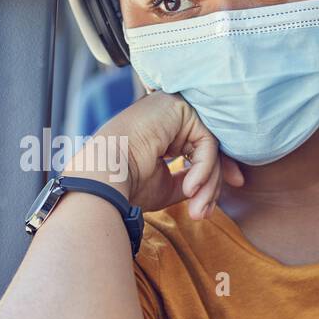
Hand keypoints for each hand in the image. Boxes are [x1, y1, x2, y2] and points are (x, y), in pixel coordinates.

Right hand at [67, 92, 243, 218]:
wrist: (105, 176)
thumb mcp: (166, 185)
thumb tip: (210, 187)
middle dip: (213, 182)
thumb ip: (190, 179)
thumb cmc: (128, 184)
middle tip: (206, 212)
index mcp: (162, 130)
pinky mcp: (178, 107)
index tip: (212, 203)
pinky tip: (189, 188)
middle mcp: (168, 115)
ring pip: (208, 146)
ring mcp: (172, 108)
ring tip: (196, 207)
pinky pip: (206, 141)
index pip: (197, 148)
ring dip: (207, 182)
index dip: (212, 174)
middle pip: (205, 147)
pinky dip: (204, 169)